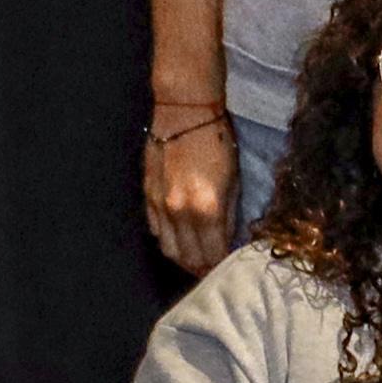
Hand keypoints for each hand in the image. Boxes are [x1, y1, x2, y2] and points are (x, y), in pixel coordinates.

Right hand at [143, 107, 236, 272]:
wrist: (184, 113)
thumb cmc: (217, 142)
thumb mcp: (234, 180)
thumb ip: (228, 215)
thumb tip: (227, 240)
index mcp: (206, 210)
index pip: (212, 255)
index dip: (220, 267)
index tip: (228, 269)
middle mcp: (180, 213)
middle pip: (188, 258)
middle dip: (202, 268)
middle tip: (213, 270)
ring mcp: (160, 206)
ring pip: (168, 249)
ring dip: (183, 259)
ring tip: (196, 258)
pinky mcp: (147, 196)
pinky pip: (155, 230)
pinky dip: (167, 240)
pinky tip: (179, 238)